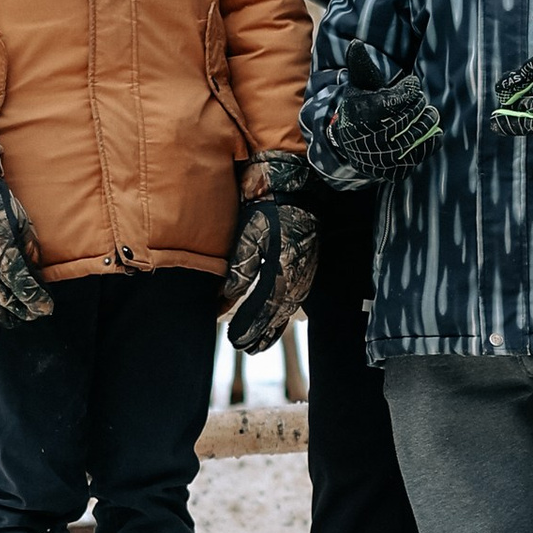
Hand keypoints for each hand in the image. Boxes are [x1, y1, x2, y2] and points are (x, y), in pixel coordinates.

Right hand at [0, 124, 53, 333]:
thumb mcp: (21, 224)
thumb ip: (30, 254)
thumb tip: (37, 281)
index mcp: (1, 255)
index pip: (25, 291)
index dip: (38, 303)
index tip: (46, 309)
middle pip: (7, 304)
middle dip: (23, 312)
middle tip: (31, 314)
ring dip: (3, 318)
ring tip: (13, 319)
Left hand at [223, 153, 318, 352]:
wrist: (296, 184)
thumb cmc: (269, 207)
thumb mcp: (249, 236)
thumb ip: (240, 270)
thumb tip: (225, 299)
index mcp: (284, 272)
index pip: (265, 310)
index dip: (250, 328)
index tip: (236, 342)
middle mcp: (298, 277)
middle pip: (279, 315)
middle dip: (261, 332)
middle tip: (245, 348)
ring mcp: (306, 272)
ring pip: (288, 308)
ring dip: (274, 326)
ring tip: (260, 342)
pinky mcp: (307, 264)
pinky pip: (296, 296)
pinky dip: (284, 311)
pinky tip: (279, 316)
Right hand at [332, 41, 442, 181]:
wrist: (350, 145)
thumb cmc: (359, 108)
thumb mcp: (358, 86)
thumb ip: (360, 66)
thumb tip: (356, 43)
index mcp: (368, 112)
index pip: (402, 96)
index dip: (409, 90)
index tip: (410, 86)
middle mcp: (376, 136)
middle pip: (412, 113)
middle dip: (418, 105)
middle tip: (419, 100)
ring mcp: (386, 156)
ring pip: (419, 133)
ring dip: (427, 121)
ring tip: (428, 114)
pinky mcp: (395, 170)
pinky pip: (422, 153)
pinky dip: (430, 142)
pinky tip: (432, 133)